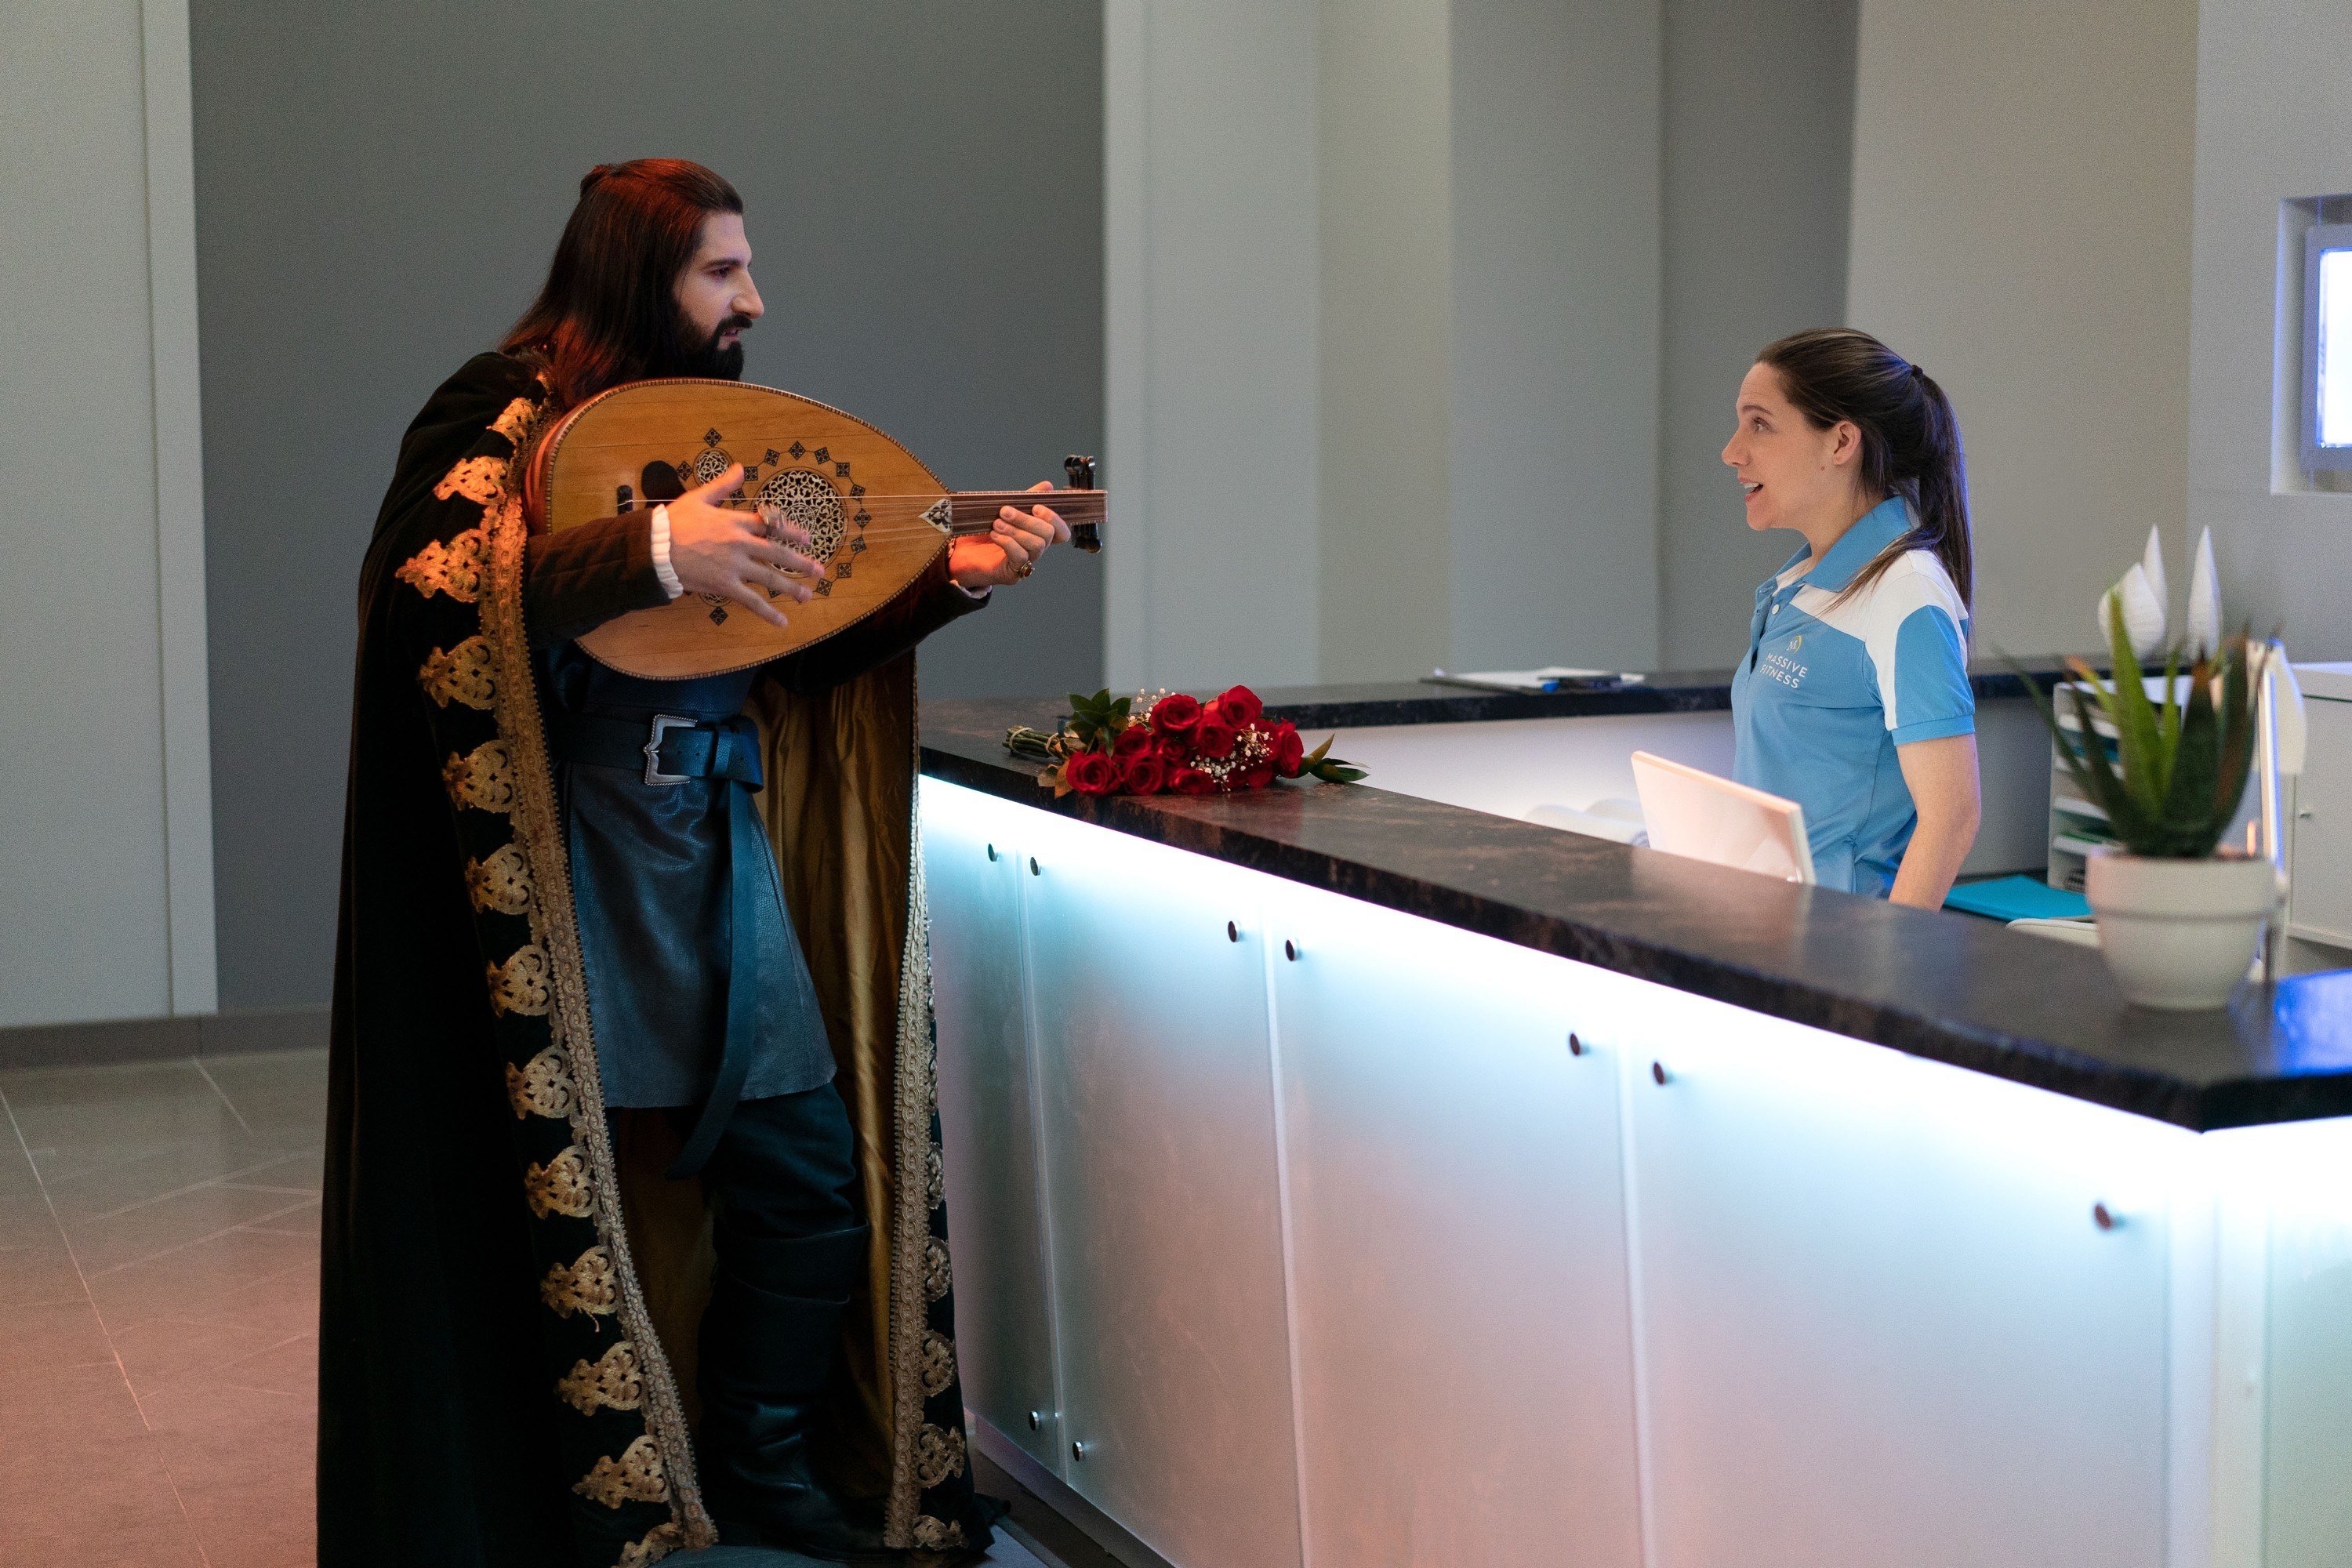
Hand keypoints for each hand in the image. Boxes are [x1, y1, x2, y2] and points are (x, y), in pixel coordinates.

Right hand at [664, 463, 823, 627]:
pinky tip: (782, 622)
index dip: (791, 532)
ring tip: (808, 595)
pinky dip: (767, 612)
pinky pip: (751, 600)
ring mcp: (734, 566)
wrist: (655, 547)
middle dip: (801, 562)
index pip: (770, 526)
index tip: (807, 539)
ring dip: (791, 588)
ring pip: (770, 578)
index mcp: (735, 522)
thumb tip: (740, 467)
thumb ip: (722, 485)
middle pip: (777, 554)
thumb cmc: (674, 522)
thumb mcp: (699, 498)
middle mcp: (740, 544)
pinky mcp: (725, 585)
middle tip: (819, 570)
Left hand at [948, 480, 1069, 590]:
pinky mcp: (1012, 573)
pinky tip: (994, 535)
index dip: (1054, 518)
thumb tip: (1047, 486)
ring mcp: (1025, 563)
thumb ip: (1026, 500)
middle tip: (1005, 511)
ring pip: (1037, 545)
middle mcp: (1035, 550)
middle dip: (1027, 519)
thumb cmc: (982, 533)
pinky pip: (1020, 556)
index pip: (1062, 532)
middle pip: (1049, 535)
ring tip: (996, 523)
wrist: (959, 554)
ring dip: (1016, 530)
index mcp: (1036, 535)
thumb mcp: (1005, 511)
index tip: (1035, 507)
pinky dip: (1008, 542)